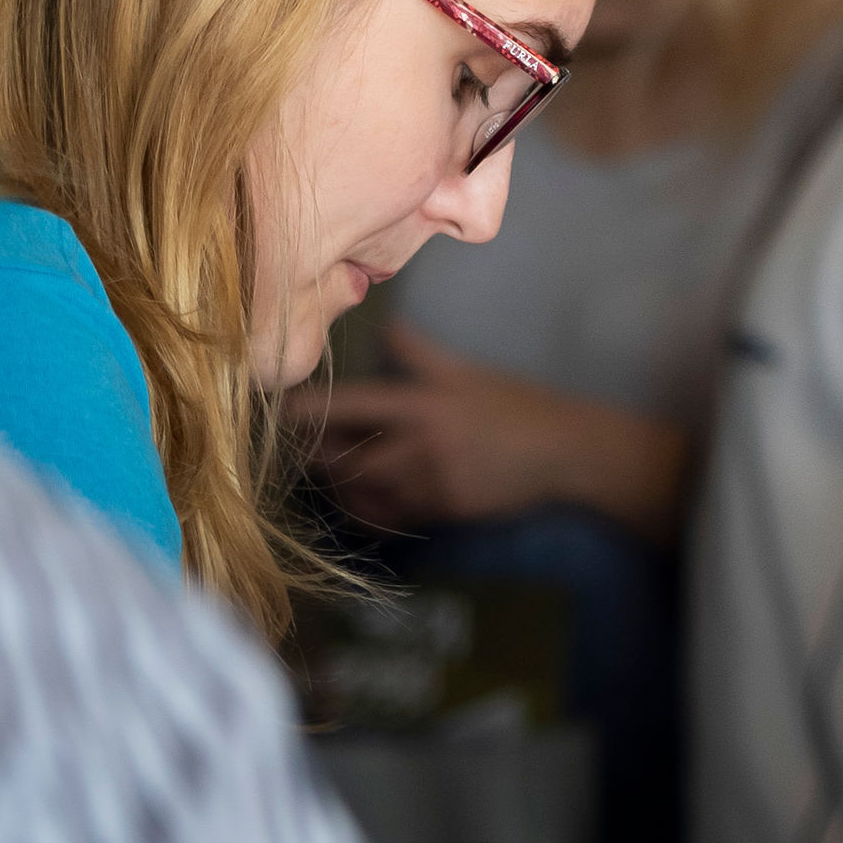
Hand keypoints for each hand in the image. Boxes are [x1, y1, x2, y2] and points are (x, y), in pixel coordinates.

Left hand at [312, 324, 688, 537]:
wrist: (563, 452)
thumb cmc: (516, 405)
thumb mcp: (469, 373)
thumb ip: (422, 354)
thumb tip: (386, 324)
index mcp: (425, 403)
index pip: (353, 405)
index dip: (310, 410)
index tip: (280, 412)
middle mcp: (421, 443)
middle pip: (344, 457)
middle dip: (317, 456)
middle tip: (301, 449)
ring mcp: (430, 481)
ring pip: (361, 492)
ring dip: (339, 487)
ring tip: (332, 477)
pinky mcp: (441, 509)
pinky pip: (387, 517)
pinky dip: (366, 513)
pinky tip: (364, 504)